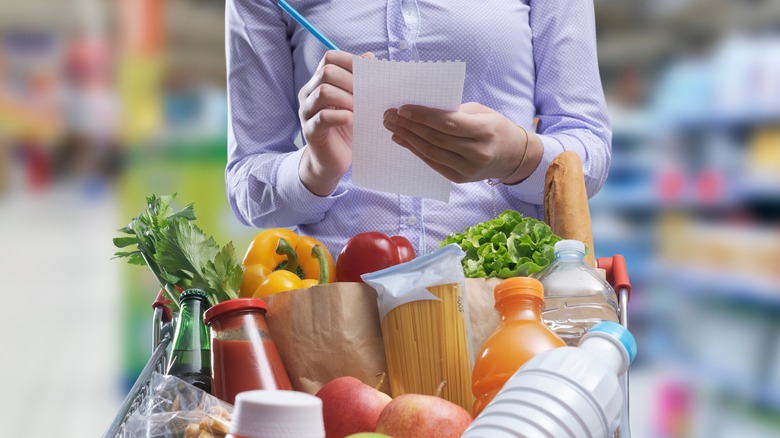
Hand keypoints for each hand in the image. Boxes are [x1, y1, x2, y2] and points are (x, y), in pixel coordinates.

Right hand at [298, 50, 374, 194]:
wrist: (332, 161)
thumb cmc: (346, 130)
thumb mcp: (356, 103)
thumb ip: (360, 81)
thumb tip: (369, 57)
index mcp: (319, 83)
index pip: (329, 59)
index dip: (349, 61)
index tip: (368, 73)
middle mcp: (309, 94)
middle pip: (326, 72)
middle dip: (351, 81)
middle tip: (366, 95)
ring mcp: (307, 112)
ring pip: (323, 92)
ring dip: (347, 99)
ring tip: (359, 109)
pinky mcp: (310, 131)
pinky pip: (322, 117)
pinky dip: (341, 116)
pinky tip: (352, 120)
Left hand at [383, 102, 538, 183]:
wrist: (513, 156)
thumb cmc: (494, 127)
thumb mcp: (481, 112)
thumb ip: (455, 112)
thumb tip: (422, 110)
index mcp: (484, 130)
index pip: (448, 123)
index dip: (423, 116)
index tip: (403, 108)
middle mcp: (477, 152)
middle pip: (436, 138)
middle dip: (409, 126)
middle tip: (390, 116)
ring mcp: (468, 169)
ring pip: (431, 152)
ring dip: (408, 139)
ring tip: (392, 127)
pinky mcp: (460, 178)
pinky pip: (433, 163)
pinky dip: (415, 151)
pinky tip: (402, 140)